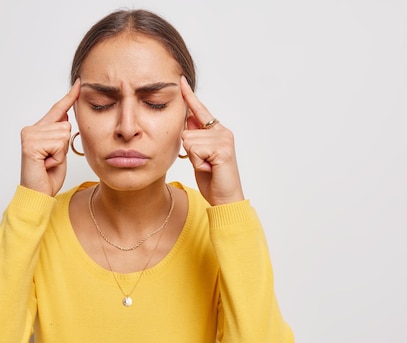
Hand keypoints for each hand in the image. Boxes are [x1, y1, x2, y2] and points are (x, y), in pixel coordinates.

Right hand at [20, 79, 79, 195]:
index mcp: (38, 129)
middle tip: (52, 160)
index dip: (69, 97)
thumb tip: (65, 116)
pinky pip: (58, 144)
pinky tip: (46, 164)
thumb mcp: (59, 151)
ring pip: (63, 135)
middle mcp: (31, 129)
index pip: (57, 110)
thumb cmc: (48, 176)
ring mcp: (29, 136)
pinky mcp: (31, 145)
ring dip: (61, 153)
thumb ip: (60, 134)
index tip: (79, 84)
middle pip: (66, 126)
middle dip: (64, 146)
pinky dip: (57, 157)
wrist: (38, 194)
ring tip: (49, 162)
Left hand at [180, 76, 244, 205]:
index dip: (189, 96)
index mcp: (217, 131)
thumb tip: (185, 120)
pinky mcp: (222, 149)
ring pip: (188, 140)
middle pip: (186, 130)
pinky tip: (209, 168)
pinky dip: (197, 162)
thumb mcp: (198, 155)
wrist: (224, 198)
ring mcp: (223, 139)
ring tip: (207, 166)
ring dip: (193, 158)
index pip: (200, 111)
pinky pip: (194, 148)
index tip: (181, 80)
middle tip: (203, 163)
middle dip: (188, 150)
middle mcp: (222, 132)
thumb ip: (194, 137)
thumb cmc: (212, 179)